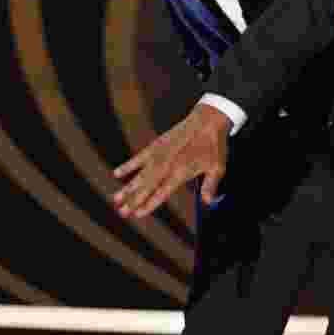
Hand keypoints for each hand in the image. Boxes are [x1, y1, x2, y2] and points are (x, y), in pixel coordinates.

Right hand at [112, 103, 229, 218]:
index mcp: (181, 172)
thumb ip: (210, 186)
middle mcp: (167, 165)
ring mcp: (160, 155)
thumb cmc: (214, 145)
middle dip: (133, 200)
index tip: (138, 214)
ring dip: (128, 187)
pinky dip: (128, 165)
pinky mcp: (156, 145)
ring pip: (140, 174)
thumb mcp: (217, 168)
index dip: (149, 204)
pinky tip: (117, 173)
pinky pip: (139, 157)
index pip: (161, 193)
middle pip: (147, 187)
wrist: (207, 120)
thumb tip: (208, 203)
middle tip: (122, 212)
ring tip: (116, 199)